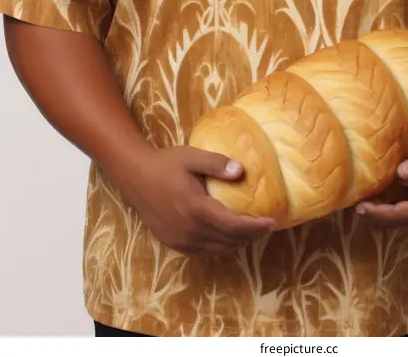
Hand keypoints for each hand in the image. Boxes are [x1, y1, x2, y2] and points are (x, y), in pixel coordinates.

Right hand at [115, 145, 275, 257]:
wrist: (135, 176)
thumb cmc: (165, 164)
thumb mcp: (192, 157)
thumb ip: (217, 163)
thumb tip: (241, 171)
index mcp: (196, 209)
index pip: (234, 226)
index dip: (256, 227)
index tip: (272, 222)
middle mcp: (190, 230)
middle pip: (229, 241)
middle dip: (251, 235)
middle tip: (267, 226)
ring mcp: (181, 240)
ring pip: (218, 249)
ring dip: (238, 242)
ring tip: (251, 230)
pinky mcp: (174, 244)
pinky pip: (205, 251)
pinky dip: (221, 246)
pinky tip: (228, 235)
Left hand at [354, 139, 407, 228]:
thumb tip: (401, 173)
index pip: (400, 215)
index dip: (378, 214)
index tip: (359, 208)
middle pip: (398, 220)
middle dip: (376, 214)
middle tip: (351, 205)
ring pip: (403, 215)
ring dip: (384, 210)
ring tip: (361, 200)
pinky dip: (395, 204)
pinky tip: (381, 194)